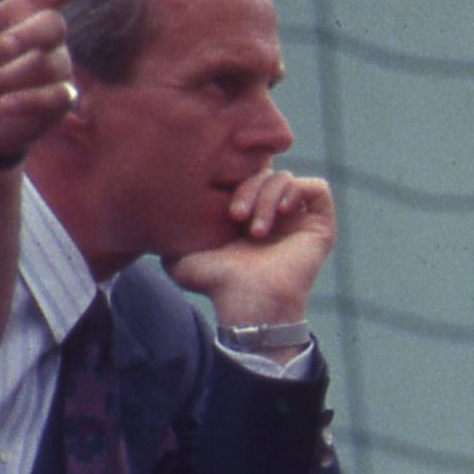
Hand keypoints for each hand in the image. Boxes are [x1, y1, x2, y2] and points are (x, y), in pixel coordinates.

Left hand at [0, 0, 103, 161]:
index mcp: (19, 13)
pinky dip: (28, 99)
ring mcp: (56, 69)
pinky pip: (55, 96)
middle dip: (28, 35)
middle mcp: (44, 38)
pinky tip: (4, 104)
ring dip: (7, 77)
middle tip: (1, 46)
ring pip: (45, 66)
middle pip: (52, 26)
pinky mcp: (60, 100)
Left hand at [164, 168, 335, 325]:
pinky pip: (317, 188)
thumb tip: (153, 211)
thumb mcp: (178, 254)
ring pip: (287, 179)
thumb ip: (169, 232)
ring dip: (268, 197)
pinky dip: (297, 191)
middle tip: (237, 218)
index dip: (233, 180)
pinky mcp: (320, 226)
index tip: (223, 211)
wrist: (248, 301)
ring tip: (257, 230)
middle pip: (264, 172)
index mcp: (247, 215)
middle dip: (248, 189)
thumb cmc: (216, 283)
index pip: (243, 174)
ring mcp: (298, 220)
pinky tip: (282, 212)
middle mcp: (274, 215)